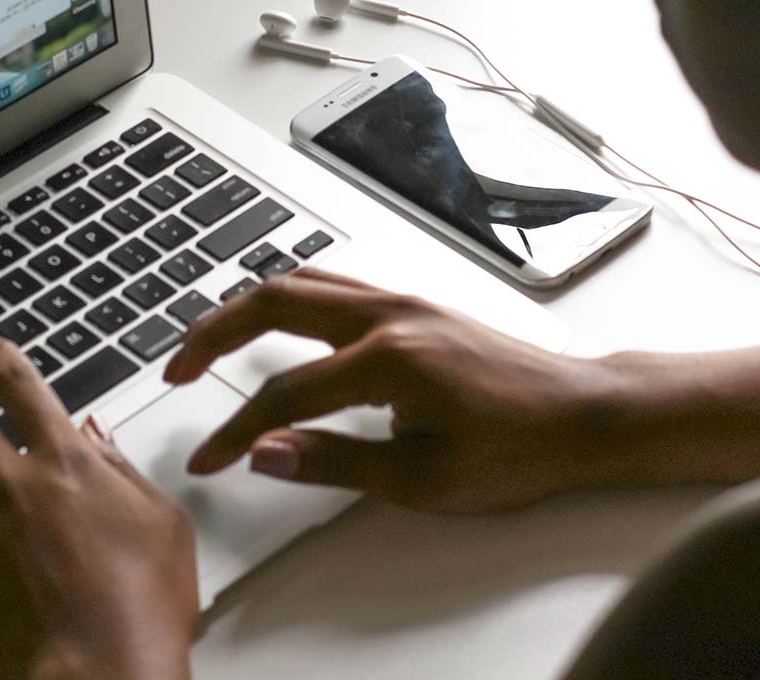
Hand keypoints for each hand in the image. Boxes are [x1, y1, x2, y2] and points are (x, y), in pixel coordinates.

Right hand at [165, 269, 628, 513]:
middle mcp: (390, 315)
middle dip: (214, 332)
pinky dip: (287, 297)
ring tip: (210, 339)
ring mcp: (403, 301)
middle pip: (275, 301)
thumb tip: (266, 453)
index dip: (236, 430)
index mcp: (390, 359)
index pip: (284, 393)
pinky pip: (332, 284)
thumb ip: (335, 462)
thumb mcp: (424, 479)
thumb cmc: (520, 448)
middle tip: (177, 368)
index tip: (208, 459)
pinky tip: (277, 321)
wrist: (583, 414)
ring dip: (246, 305)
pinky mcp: (415, 304)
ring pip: (301, 281)